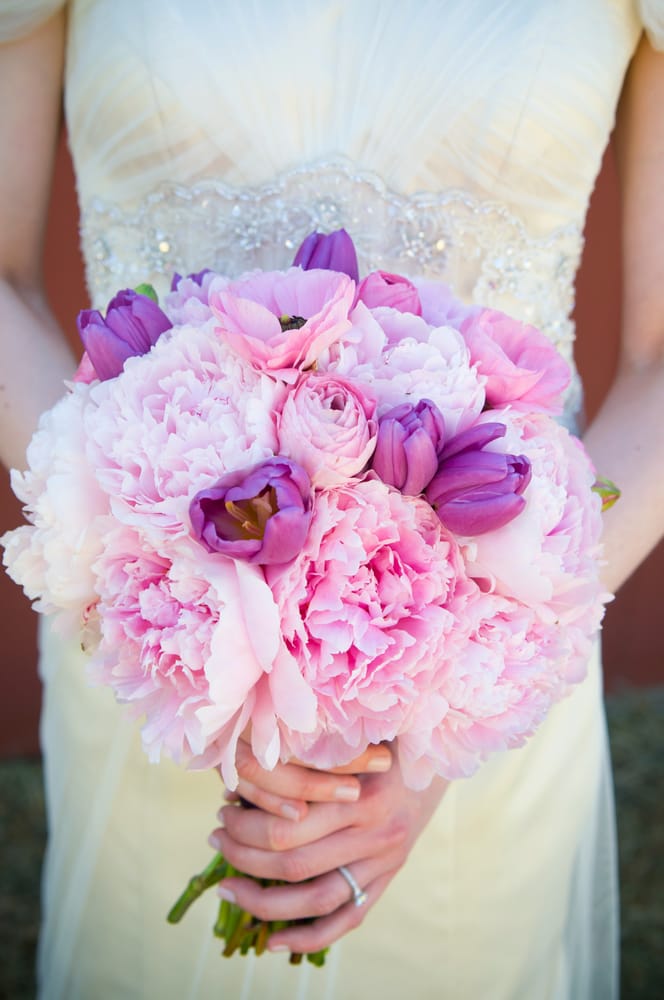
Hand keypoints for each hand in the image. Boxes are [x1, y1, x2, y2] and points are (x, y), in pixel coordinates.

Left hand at [208, 742, 447, 954]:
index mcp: (361, 793)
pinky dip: (308, 937)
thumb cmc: (376, 741)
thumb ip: (305, 759)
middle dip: (243, 855)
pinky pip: (347, 920)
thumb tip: (238, 778)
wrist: (432, 760)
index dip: (245, 825)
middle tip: (216, 839)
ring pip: (315, 899)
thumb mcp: (344, 741)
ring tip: (227, 887)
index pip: (288, 824)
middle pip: (294, 862)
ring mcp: (383, 862)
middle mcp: (374, 833)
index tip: (222, 811)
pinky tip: (272, 941)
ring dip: (262, 901)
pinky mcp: (387, 880)